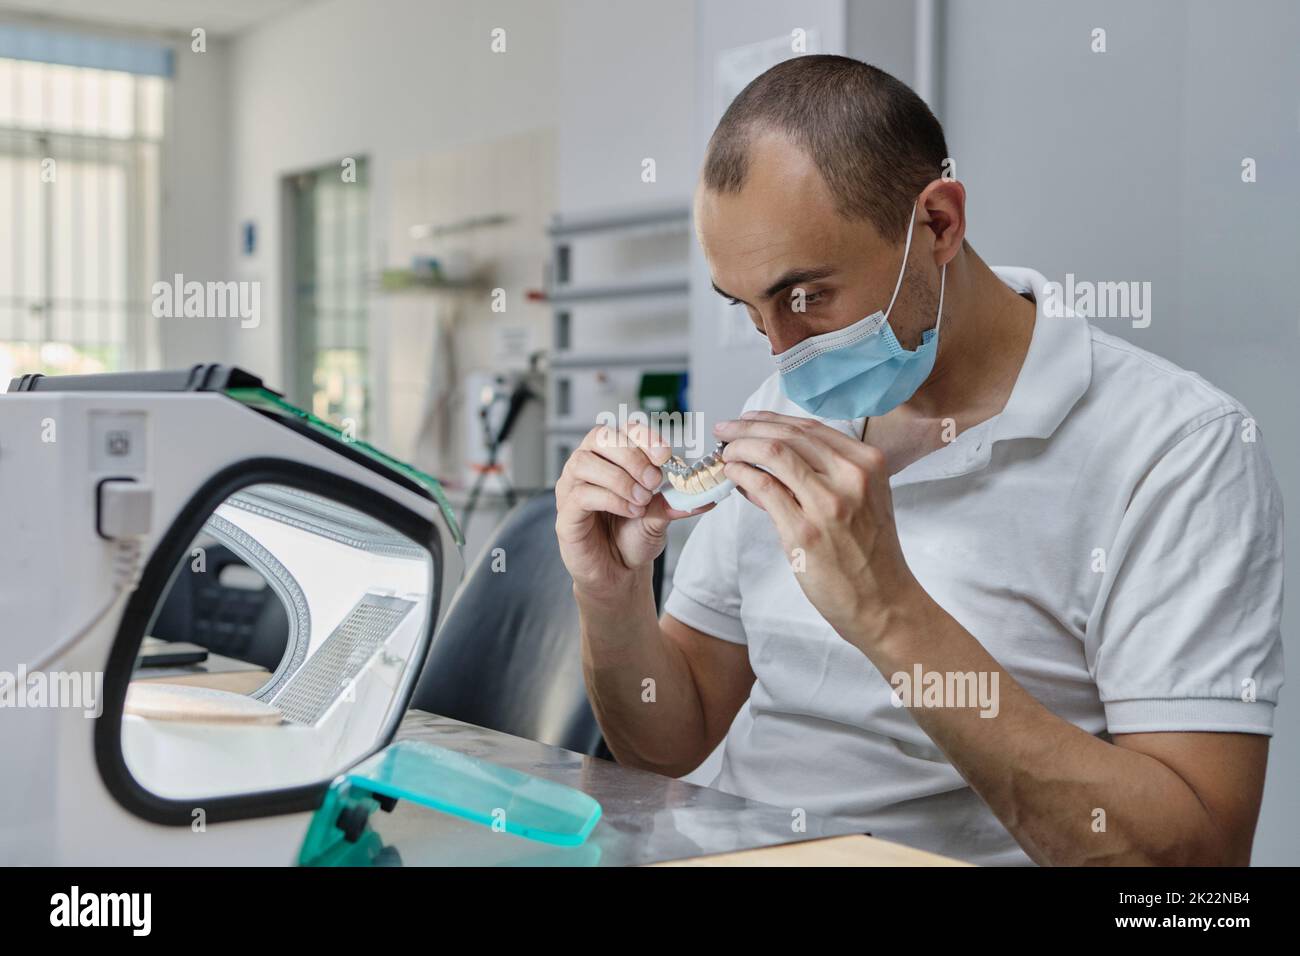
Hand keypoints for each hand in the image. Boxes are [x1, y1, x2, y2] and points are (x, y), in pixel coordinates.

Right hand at [556, 421, 713, 601]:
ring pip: (586, 463)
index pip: (622, 429)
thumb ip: (678, 501)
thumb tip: (707, 494)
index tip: (665, 454)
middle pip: (601, 438)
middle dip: (632, 456)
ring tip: (642, 500)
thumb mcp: (661, 515)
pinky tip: (630, 511)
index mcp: (610, 457)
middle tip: (654, 480)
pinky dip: (611, 499)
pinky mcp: (565, 514)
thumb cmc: (632, 536)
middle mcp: (587, 466)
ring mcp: (570, 488)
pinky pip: (582, 495)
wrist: (619, 573)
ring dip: (620, 478)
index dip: (643, 436)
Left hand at [715, 411, 920, 646]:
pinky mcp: (805, 531)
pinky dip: (743, 474)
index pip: (810, 427)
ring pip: (773, 453)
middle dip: (748, 428)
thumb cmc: (870, 553)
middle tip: (724, 430)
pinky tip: (732, 475)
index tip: (747, 420)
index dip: (771, 419)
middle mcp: (851, 476)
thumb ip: (820, 477)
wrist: (885, 601)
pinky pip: (765, 487)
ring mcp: (828, 503)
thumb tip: (768, 462)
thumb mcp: (861, 501)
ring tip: (724, 453)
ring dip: (740, 448)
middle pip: (789, 434)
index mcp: (868, 462)